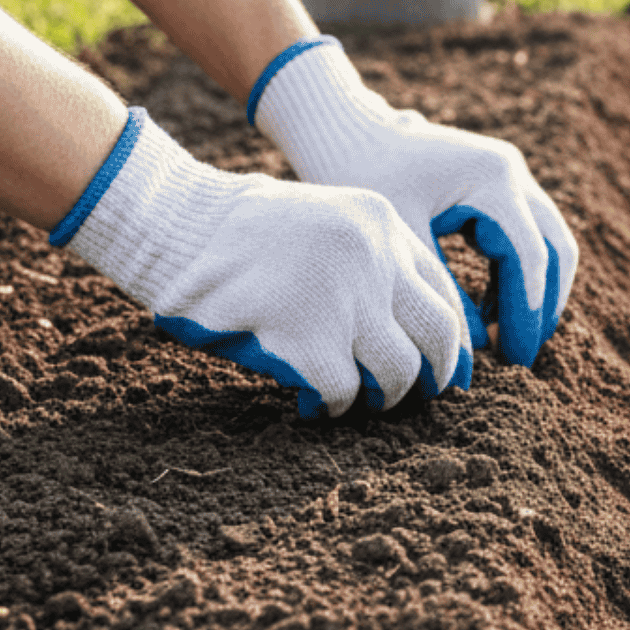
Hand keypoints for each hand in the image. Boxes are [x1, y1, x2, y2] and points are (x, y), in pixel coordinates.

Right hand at [54, 109, 469, 417]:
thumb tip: (412, 334)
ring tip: (357, 401)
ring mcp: (344, 299)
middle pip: (438, 336)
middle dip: (434, 377)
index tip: (451, 371)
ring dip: (383, 398)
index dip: (453, 341)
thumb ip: (369, 261)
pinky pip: (344, 393)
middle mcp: (374, 258)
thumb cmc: (241, 233)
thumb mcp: (324, 222)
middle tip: (416, 397)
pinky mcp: (308, 338)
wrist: (176, 224)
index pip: (443, 292)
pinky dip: (332, 407)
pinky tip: (311, 404)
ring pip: (398, 372)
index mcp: (382, 224)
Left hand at [248, 39, 578, 367]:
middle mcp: (511, 172)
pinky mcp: (496, 185)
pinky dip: (516, 277)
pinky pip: (526, 236)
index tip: (515, 360)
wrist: (344, 129)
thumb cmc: (360, 176)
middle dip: (544, 307)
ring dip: (534, 293)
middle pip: (555, 250)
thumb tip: (472, 357)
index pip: (530, 258)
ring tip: (507, 341)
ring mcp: (508, 175)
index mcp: (493, 179)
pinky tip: (489, 313)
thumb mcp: (401, 245)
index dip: (527, 314)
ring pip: (547, 244)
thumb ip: (441, 299)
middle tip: (521, 356)